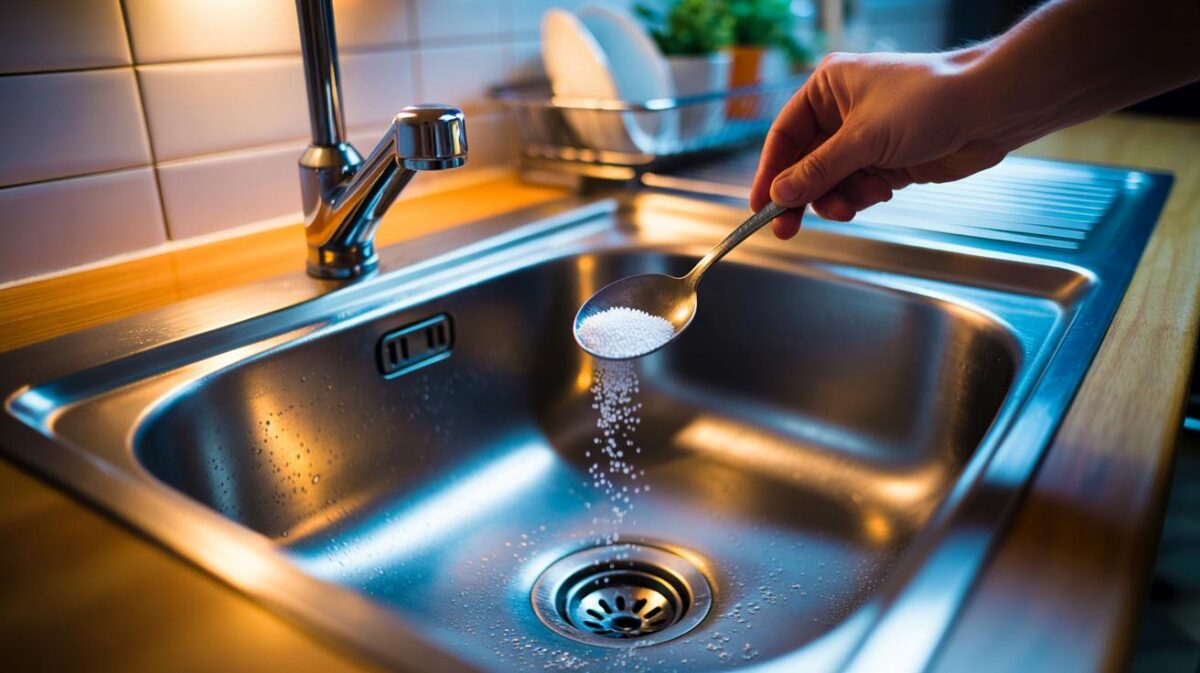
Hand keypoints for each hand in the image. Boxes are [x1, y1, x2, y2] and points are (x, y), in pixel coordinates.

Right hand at [750, 50, 1008, 238]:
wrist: (991, 110)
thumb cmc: (931, 101)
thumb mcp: (864, 138)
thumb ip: (818, 170)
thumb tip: (780, 194)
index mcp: (828, 88)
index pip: (784, 136)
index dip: (770, 172)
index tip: (761, 205)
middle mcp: (843, 112)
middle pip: (805, 163)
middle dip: (803, 194)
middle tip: (787, 227)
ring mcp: (866, 138)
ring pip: (831, 181)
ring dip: (837, 198)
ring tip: (853, 205)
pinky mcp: (888, 160)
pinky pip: (857, 187)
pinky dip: (863, 196)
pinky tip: (880, 192)